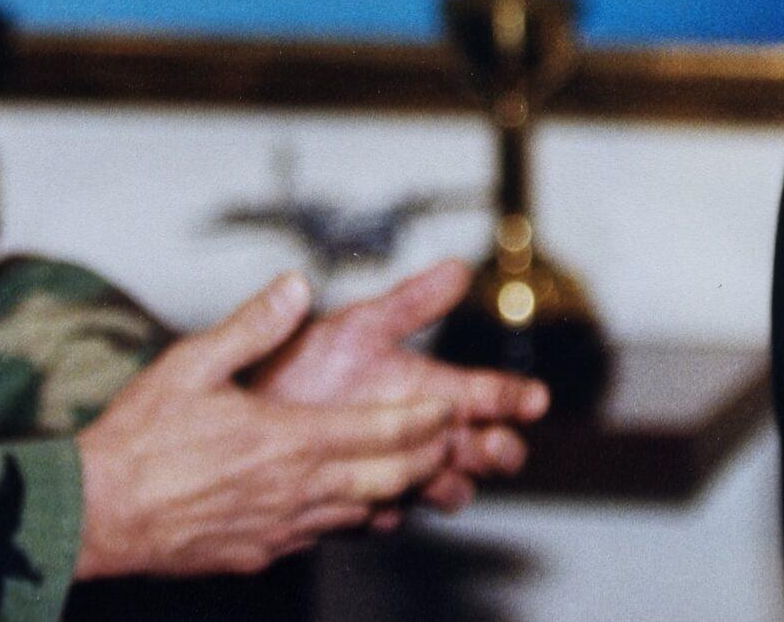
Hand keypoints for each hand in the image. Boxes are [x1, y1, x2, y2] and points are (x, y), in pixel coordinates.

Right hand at [73, 273, 456, 579]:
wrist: (96, 513)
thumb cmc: (138, 440)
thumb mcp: (192, 362)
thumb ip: (253, 324)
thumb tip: (296, 286)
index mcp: (286, 440)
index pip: (379, 433)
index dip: (422, 422)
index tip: (449, 409)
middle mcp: (293, 490)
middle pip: (385, 480)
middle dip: (424, 460)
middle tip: (449, 444)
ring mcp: (279, 529)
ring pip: (357, 513)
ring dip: (391, 492)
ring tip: (411, 473)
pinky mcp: (259, 554)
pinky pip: (320, 536)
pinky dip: (346, 518)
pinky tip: (343, 505)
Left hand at [256, 258, 549, 515]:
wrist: (248, 408)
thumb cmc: (305, 363)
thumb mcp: (359, 326)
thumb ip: (411, 303)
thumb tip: (458, 268)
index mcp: (429, 389)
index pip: (489, 396)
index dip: (514, 398)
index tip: (534, 399)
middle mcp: (422, 433)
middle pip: (483, 452)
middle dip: (496, 451)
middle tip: (494, 445)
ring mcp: (396, 469)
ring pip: (445, 488)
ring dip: (449, 483)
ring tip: (440, 471)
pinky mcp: (362, 503)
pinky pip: (385, 516)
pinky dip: (387, 508)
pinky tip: (380, 499)